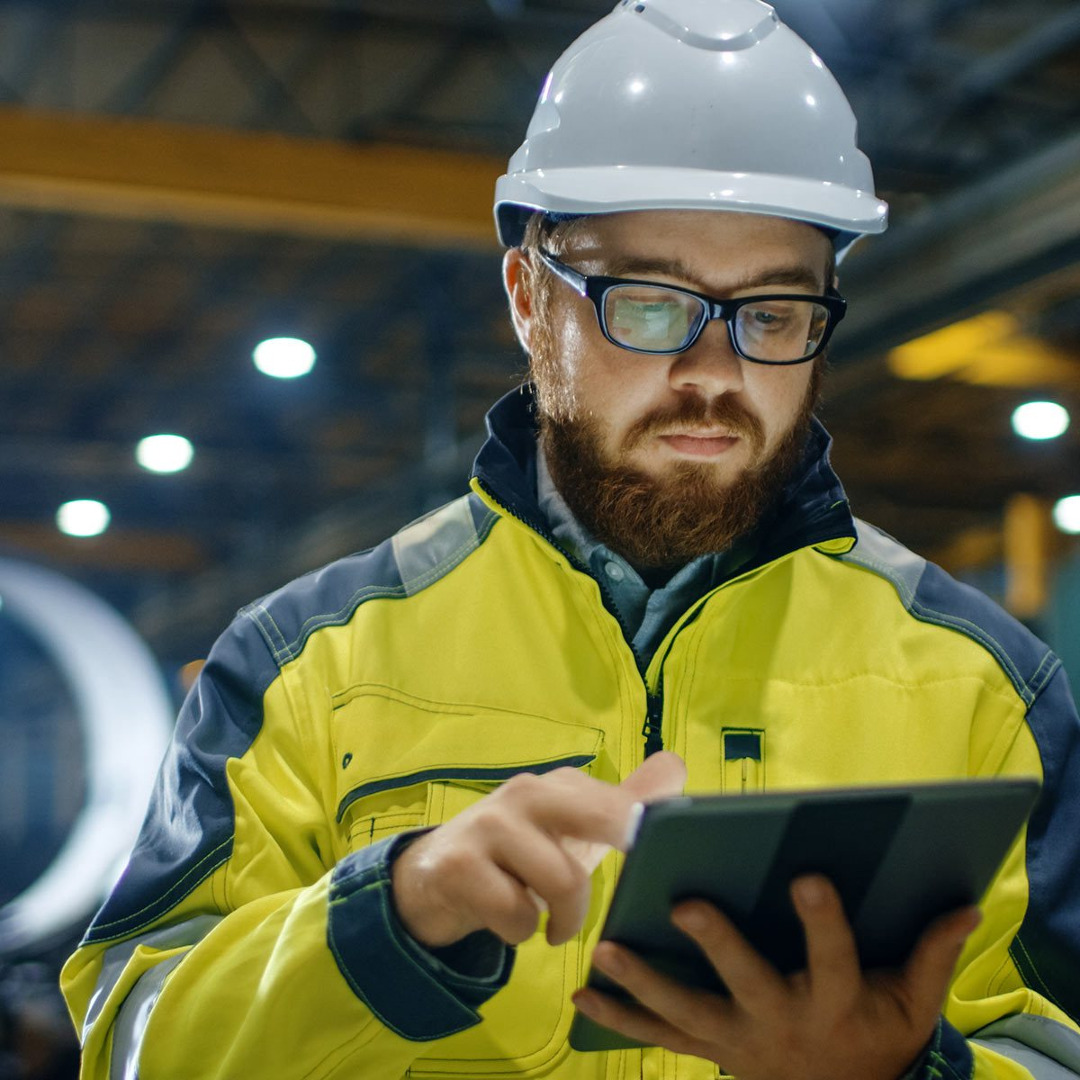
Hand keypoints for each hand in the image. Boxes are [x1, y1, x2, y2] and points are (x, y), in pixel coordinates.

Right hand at [391, 751, 685, 948]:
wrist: (433, 877)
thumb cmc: (520, 854)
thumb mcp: (573, 832)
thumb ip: (624, 803)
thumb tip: (676, 765)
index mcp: (560, 785)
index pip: (621, 800)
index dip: (650, 828)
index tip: (668, 849)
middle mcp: (527, 792)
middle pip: (601, 816)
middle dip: (626, 845)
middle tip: (629, 884)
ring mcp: (490, 824)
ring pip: (564, 881)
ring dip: (564, 919)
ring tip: (550, 924)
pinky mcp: (458, 865)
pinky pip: (517, 914)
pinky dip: (520, 931)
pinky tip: (507, 921)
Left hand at [572, 875, 980, 1079]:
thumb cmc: (878, 1039)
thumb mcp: (915, 1005)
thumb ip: (933, 954)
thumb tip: (966, 904)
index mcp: (835, 1002)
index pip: (833, 957)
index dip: (823, 922)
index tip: (809, 876)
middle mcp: (781, 1021)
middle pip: (747, 982)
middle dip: (718, 945)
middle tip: (684, 904)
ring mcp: (739, 1040)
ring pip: (687, 1013)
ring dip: (643, 983)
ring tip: (605, 950)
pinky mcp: (711, 1050)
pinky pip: (659, 1039)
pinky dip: (620, 1020)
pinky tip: (581, 997)